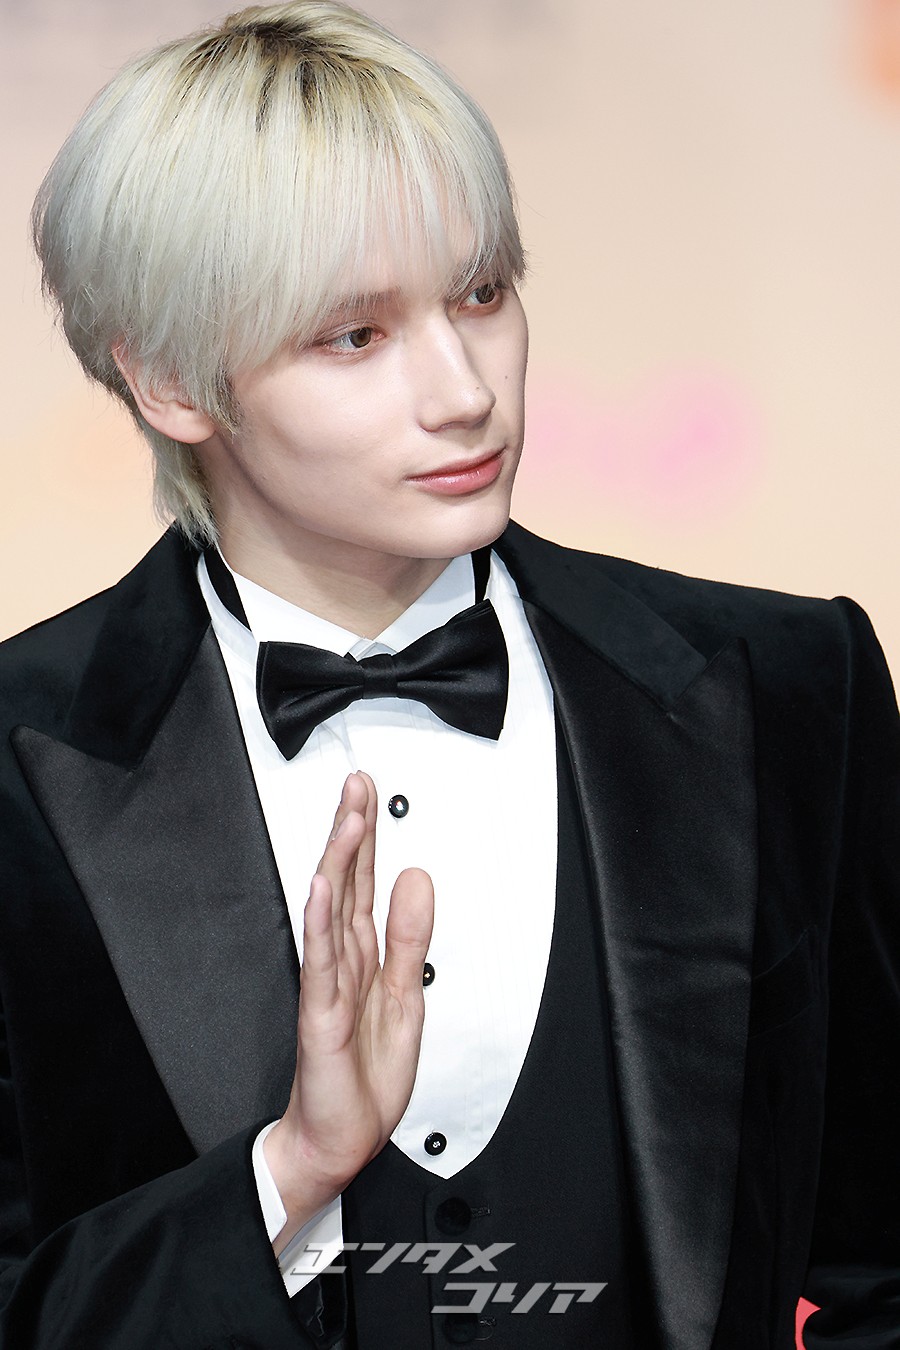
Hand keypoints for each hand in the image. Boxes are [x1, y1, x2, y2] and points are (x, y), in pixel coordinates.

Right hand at [264, 771, 433, 1247]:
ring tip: (348, 819)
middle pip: (344, 883)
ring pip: (331, 912)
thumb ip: (410, 937)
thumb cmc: (364, 1077)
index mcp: (362, 956)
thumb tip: (417, 880)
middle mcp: (341, 961)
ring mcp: (327, 985)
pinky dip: (319, 923)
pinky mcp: (319, 1016)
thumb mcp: (407, 996)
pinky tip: (320, 889)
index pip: (362, 882)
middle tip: (356, 783)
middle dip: (351, 831)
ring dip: (339, 862)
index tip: (368, 792)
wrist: (341, 1140)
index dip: (367, 837)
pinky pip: (320, 963)